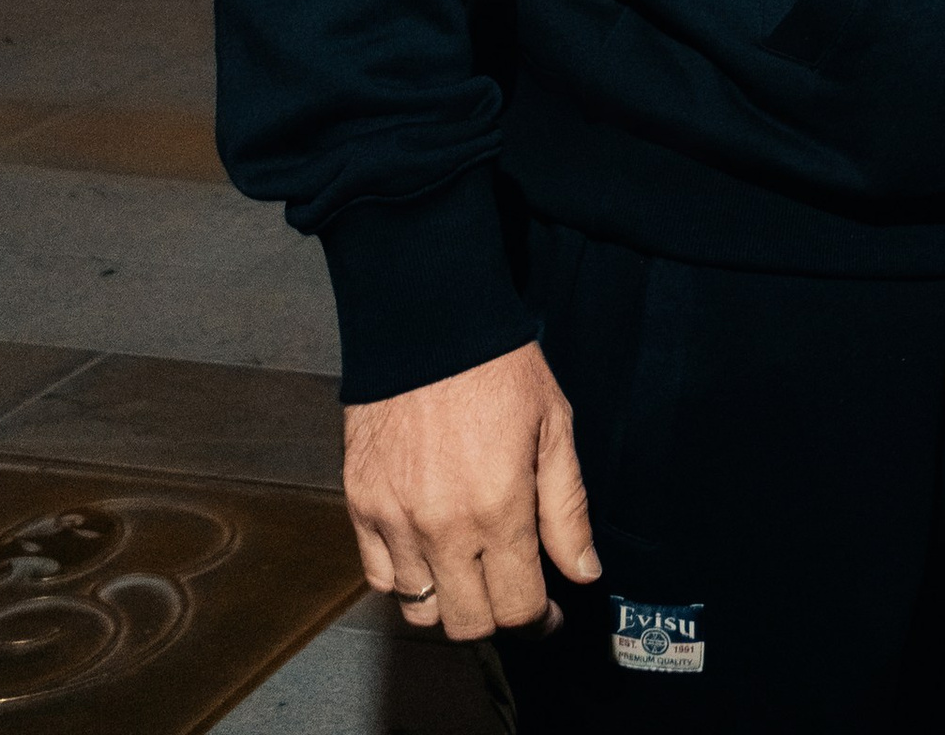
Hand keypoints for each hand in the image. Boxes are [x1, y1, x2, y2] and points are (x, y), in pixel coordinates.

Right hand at [343, 341, 599, 642]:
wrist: (427, 321)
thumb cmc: (499, 369)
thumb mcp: (554, 426)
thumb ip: (568, 509)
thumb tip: (583, 574)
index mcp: (499, 508)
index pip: (517, 609)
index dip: (540, 621)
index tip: (549, 612)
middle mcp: (442, 527)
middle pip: (467, 624)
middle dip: (498, 617)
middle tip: (512, 593)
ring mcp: (395, 521)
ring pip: (421, 611)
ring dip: (450, 602)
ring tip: (470, 571)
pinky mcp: (361, 506)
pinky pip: (379, 578)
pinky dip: (405, 579)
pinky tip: (429, 552)